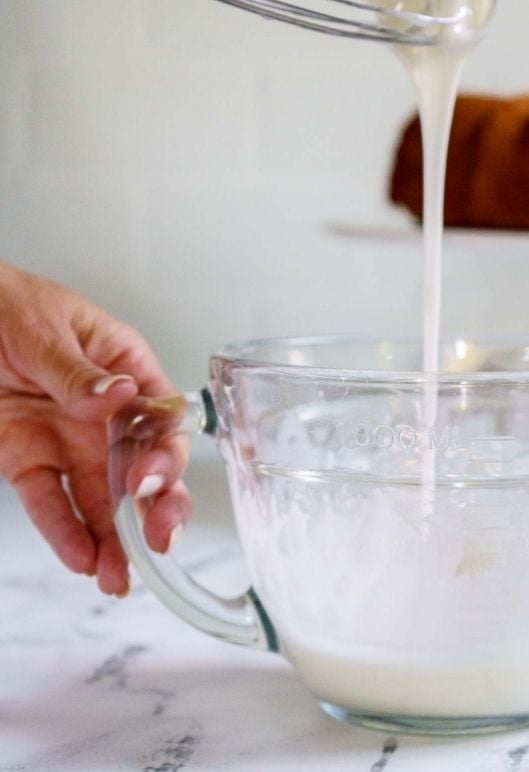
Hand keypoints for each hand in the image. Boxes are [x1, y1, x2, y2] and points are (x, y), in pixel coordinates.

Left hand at [0, 262, 188, 594]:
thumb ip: (75, 370)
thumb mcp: (40, 328)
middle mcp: (105, 411)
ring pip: (99, 496)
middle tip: (155, 544)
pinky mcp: (26, 457)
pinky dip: (63, 530)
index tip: (147, 484)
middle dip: (152, 510)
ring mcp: (67, 437)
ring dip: (113, 539)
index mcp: (125, 367)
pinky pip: (47, 499)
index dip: (162, 457)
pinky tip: (81, 558)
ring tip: (119, 578)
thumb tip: (115, 397)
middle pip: (140, 467)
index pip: (160, 420)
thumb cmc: (4, 301)